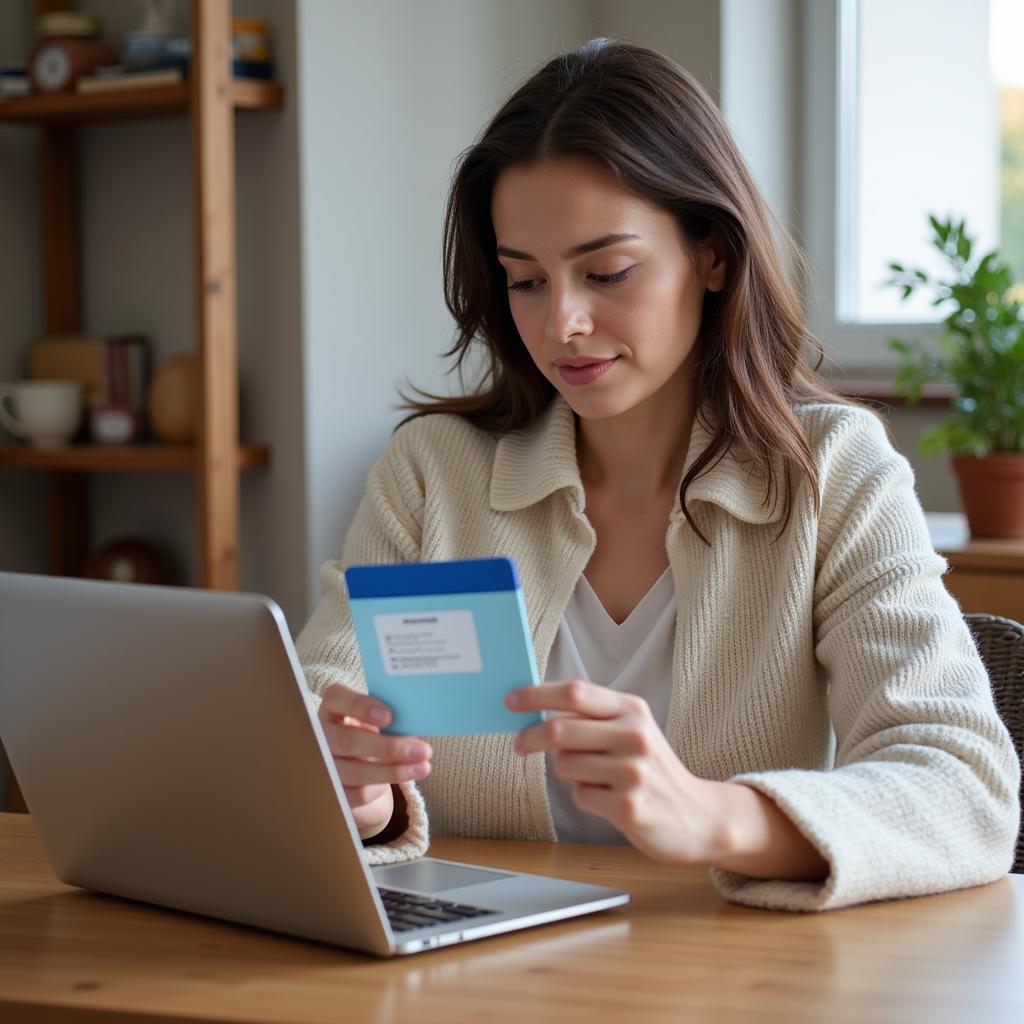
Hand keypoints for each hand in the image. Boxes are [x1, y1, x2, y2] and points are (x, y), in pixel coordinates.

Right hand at [317, 684, 431, 839]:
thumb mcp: (376, 717)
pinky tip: (405, 778)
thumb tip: (416, 720)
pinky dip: (383, 787)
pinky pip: (357, 794)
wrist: (356, 762)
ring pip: (355, 772)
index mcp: (332, 706)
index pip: (337, 698)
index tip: (389, 716)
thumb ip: (389, 714)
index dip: (361, 706)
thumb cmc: (371, 730)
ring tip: (423, 767)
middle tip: (422, 750)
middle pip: (348, 741)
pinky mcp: (331, 792)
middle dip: (388, 747)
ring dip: (394, 771)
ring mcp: (321, 765)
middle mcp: (320, 734)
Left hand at [507, 680, 721, 862]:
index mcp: (632, 710)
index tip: (510, 700)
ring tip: (597, 778)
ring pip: (565, 765)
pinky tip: (610, 800)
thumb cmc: (650, 768)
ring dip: (569, 773)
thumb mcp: (631, 730)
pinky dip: (585, 798)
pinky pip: (579, 796)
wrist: (695, 816)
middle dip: (531, 737)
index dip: (536, 695)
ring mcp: (633, 772)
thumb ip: (592, 717)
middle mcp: (635, 736)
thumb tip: (536, 709)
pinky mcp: (628, 807)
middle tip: (520, 745)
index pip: (575, 692)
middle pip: (560, 729)